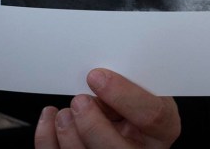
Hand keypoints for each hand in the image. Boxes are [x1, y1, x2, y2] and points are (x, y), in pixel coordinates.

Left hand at [34, 68, 180, 148]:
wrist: (120, 124)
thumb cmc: (134, 104)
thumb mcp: (142, 91)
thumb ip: (128, 85)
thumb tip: (98, 72)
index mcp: (162, 129)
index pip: (151, 116)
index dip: (124, 95)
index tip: (97, 76)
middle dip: (91, 124)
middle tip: (79, 100)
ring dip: (67, 132)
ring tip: (65, 113)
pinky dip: (48, 137)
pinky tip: (51, 119)